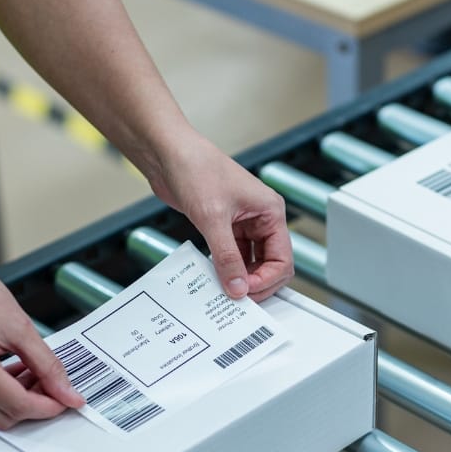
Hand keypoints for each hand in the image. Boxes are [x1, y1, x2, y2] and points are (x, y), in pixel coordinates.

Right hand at [0, 249, 85, 429]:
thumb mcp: (20, 326)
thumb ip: (48, 366)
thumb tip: (68, 395)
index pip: (17, 406)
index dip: (47, 406)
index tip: (62, 399)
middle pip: (0, 418)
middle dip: (29, 404)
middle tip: (44, 381)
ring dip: (8, 398)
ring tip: (19, 368)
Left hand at [147, 137, 293, 301]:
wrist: (168, 155)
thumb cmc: (196, 169)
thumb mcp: (213, 218)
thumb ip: (227, 257)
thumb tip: (237, 287)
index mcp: (271, 212)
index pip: (282, 259)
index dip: (266, 280)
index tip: (243, 292)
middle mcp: (261, 218)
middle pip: (271, 264)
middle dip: (256, 282)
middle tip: (235, 296)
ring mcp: (243, 223)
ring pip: (250, 262)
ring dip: (239, 277)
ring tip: (222, 288)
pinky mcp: (224, 227)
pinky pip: (232, 256)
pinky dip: (224, 268)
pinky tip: (213, 275)